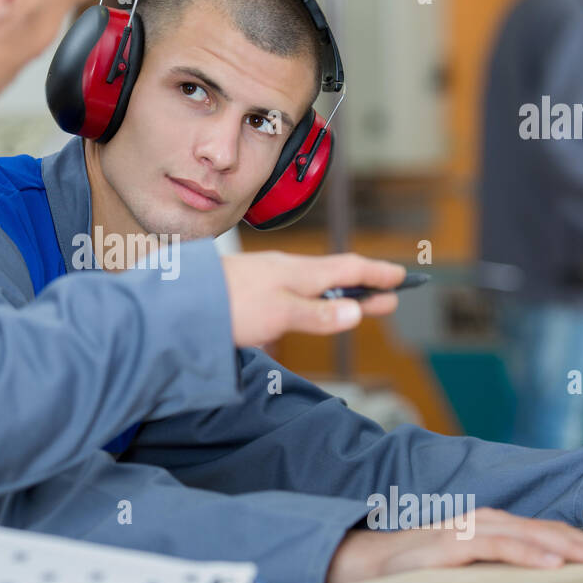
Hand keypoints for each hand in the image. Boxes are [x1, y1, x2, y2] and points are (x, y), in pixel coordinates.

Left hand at [221, 251, 405, 347]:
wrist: (180, 300)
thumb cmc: (229, 304)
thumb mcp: (281, 314)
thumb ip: (318, 315)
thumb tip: (355, 313)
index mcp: (300, 272)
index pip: (349, 268)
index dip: (377, 274)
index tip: (402, 278)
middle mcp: (287, 270)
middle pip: (334, 276)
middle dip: (364, 288)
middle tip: (389, 299)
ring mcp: (269, 277)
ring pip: (313, 284)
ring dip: (337, 295)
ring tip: (353, 307)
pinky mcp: (252, 288)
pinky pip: (293, 292)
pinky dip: (312, 300)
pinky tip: (305, 311)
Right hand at [326, 507, 582, 582]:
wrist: (362, 561)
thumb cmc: (412, 567)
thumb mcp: (463, 562)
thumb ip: (494, 562)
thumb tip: (536, 575)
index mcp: (489, 523)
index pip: (546, 530)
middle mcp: (482, 520)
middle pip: (546, 530)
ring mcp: (466, 531)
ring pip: (529, 535)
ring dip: (570, 547)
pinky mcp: (450, 546)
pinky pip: (496, 549)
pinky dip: (527, 554)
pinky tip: (551, 563)